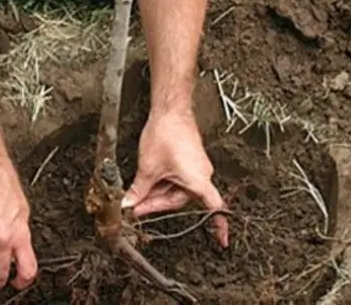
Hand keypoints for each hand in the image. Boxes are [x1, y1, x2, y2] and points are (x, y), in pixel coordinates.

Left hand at [122, 108, 229, 247]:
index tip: (221, 241)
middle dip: (156, 204)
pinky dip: (161, 182)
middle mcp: (201, 175)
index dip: (217, 226)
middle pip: (180, 200)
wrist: (170, 110)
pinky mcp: (189, 160)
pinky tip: (146, 181)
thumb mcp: (148, 168)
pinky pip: (176, 179)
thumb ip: (139, 190)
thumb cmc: (166, 134)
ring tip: (136, 193)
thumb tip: (129, 205)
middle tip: (135, 207)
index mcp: (198, 180)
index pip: (213, 209)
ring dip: (156, 192)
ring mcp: (196, 167)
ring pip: (175, 189)